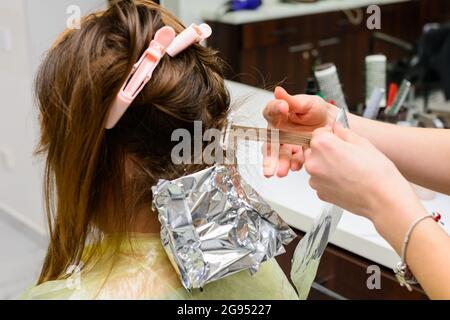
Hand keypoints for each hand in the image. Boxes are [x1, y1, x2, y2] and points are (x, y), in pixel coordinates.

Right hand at [262, 87, 337, 177]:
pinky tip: (295, 166)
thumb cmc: (318, 112)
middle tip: (269, 164)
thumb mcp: (307, 103)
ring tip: (281, 172)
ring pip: (278, 155)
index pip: (271, 111)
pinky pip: (292, 161)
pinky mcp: (295, 154)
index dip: (275, 110)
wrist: (334, 126)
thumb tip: (278, 91)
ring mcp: (286, 144)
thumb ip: (292, 100)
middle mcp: (279, 130)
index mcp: (279, 114)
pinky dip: (293, 164)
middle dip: (269, 154)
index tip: (283, 108)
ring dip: (279, 164)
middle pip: (270, 142)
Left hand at [304, 124, 423, 229]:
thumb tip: (337, 129)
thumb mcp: (363, 143)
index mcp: (323, 145)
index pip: (317, 133)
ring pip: (316, 166)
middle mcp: (314, 162)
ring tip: (348, 169)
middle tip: (345, 155)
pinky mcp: (320, 193)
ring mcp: (315, 180)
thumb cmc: (376, 173)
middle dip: (326, 150)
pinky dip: (329, 180)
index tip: (339, 139)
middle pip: (313, 150)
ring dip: (326, 165)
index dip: (330, 134)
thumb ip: (344, 133)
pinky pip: (320, 181)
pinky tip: (345, 180)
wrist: (382, 199)